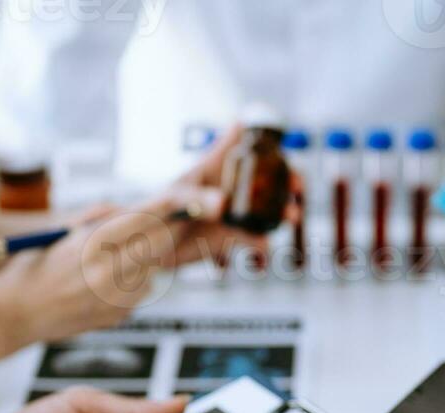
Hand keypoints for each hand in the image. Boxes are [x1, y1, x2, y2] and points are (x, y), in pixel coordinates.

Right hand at [0, 189, 227, 344]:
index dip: (170, 207)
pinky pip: (140, 292)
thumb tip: (143, 212)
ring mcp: (115, 297)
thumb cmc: (37, 264)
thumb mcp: (67, 233)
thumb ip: (105, 221)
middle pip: (160, 244)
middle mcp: (108, 270)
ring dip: (146, 260)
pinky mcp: (118, 315)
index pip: (144, 218)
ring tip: (115, 260)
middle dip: (171, 231)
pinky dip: (133, 284)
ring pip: (152, 269)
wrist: (16, 312)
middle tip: (177, 221)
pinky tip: (104, 285)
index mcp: (93, 243)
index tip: (188, 199)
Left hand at [164, 123, 302, 263]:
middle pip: (264, 174)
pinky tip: (263, 246)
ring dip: (283, 210)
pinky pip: (254, 239)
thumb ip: (196, 201)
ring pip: (266, 207)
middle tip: (296, 182)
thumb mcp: (172, 202)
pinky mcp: (231, 238)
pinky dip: (262, 243)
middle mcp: (227, 187)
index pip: (235, 139)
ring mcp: (232, 213)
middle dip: (286, 175)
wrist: (148, 251)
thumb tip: (223, 205)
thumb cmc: (154, 216)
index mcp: (212, 167)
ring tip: (292, 215)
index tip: (275, 132)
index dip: (256, 131)